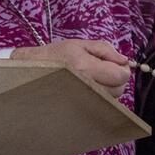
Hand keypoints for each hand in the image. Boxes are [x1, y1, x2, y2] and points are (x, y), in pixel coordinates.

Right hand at [10, 40, 130, 97]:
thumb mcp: (79, 44)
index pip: (120, 76)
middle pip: (119, 90)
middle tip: (103, 70)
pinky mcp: (78, 110)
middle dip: (116, 79)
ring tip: (92, 78)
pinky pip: (100, 106)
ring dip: (108, 89)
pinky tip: (88, 88)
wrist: (31, 72)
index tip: (115, 64)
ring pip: (111, 100)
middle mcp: (84, 87)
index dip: (122, 69)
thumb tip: (124, 60)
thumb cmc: (53, 57)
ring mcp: (81, 101)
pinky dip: (99, 97)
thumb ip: (105, 50)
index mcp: (85, 67)